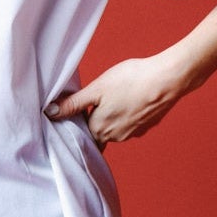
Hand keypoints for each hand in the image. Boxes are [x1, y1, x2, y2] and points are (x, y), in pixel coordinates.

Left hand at [44, 55, 192, 150]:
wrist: (167, 80)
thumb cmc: (131, 80)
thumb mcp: (96, 89)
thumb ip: (73, 104)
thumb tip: (49, 113)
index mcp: (99, 129)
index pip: (81, 130)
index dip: (80, 117)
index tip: (83, 104)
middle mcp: (115, 137)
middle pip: (98, 131)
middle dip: (96, 118)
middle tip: (100, 97)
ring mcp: (133, 133)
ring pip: (115, 128)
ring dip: (113, 116)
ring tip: (118, 96)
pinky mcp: (146, 126)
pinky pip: (131, 123)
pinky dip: (129, 114)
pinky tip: (132, 98)